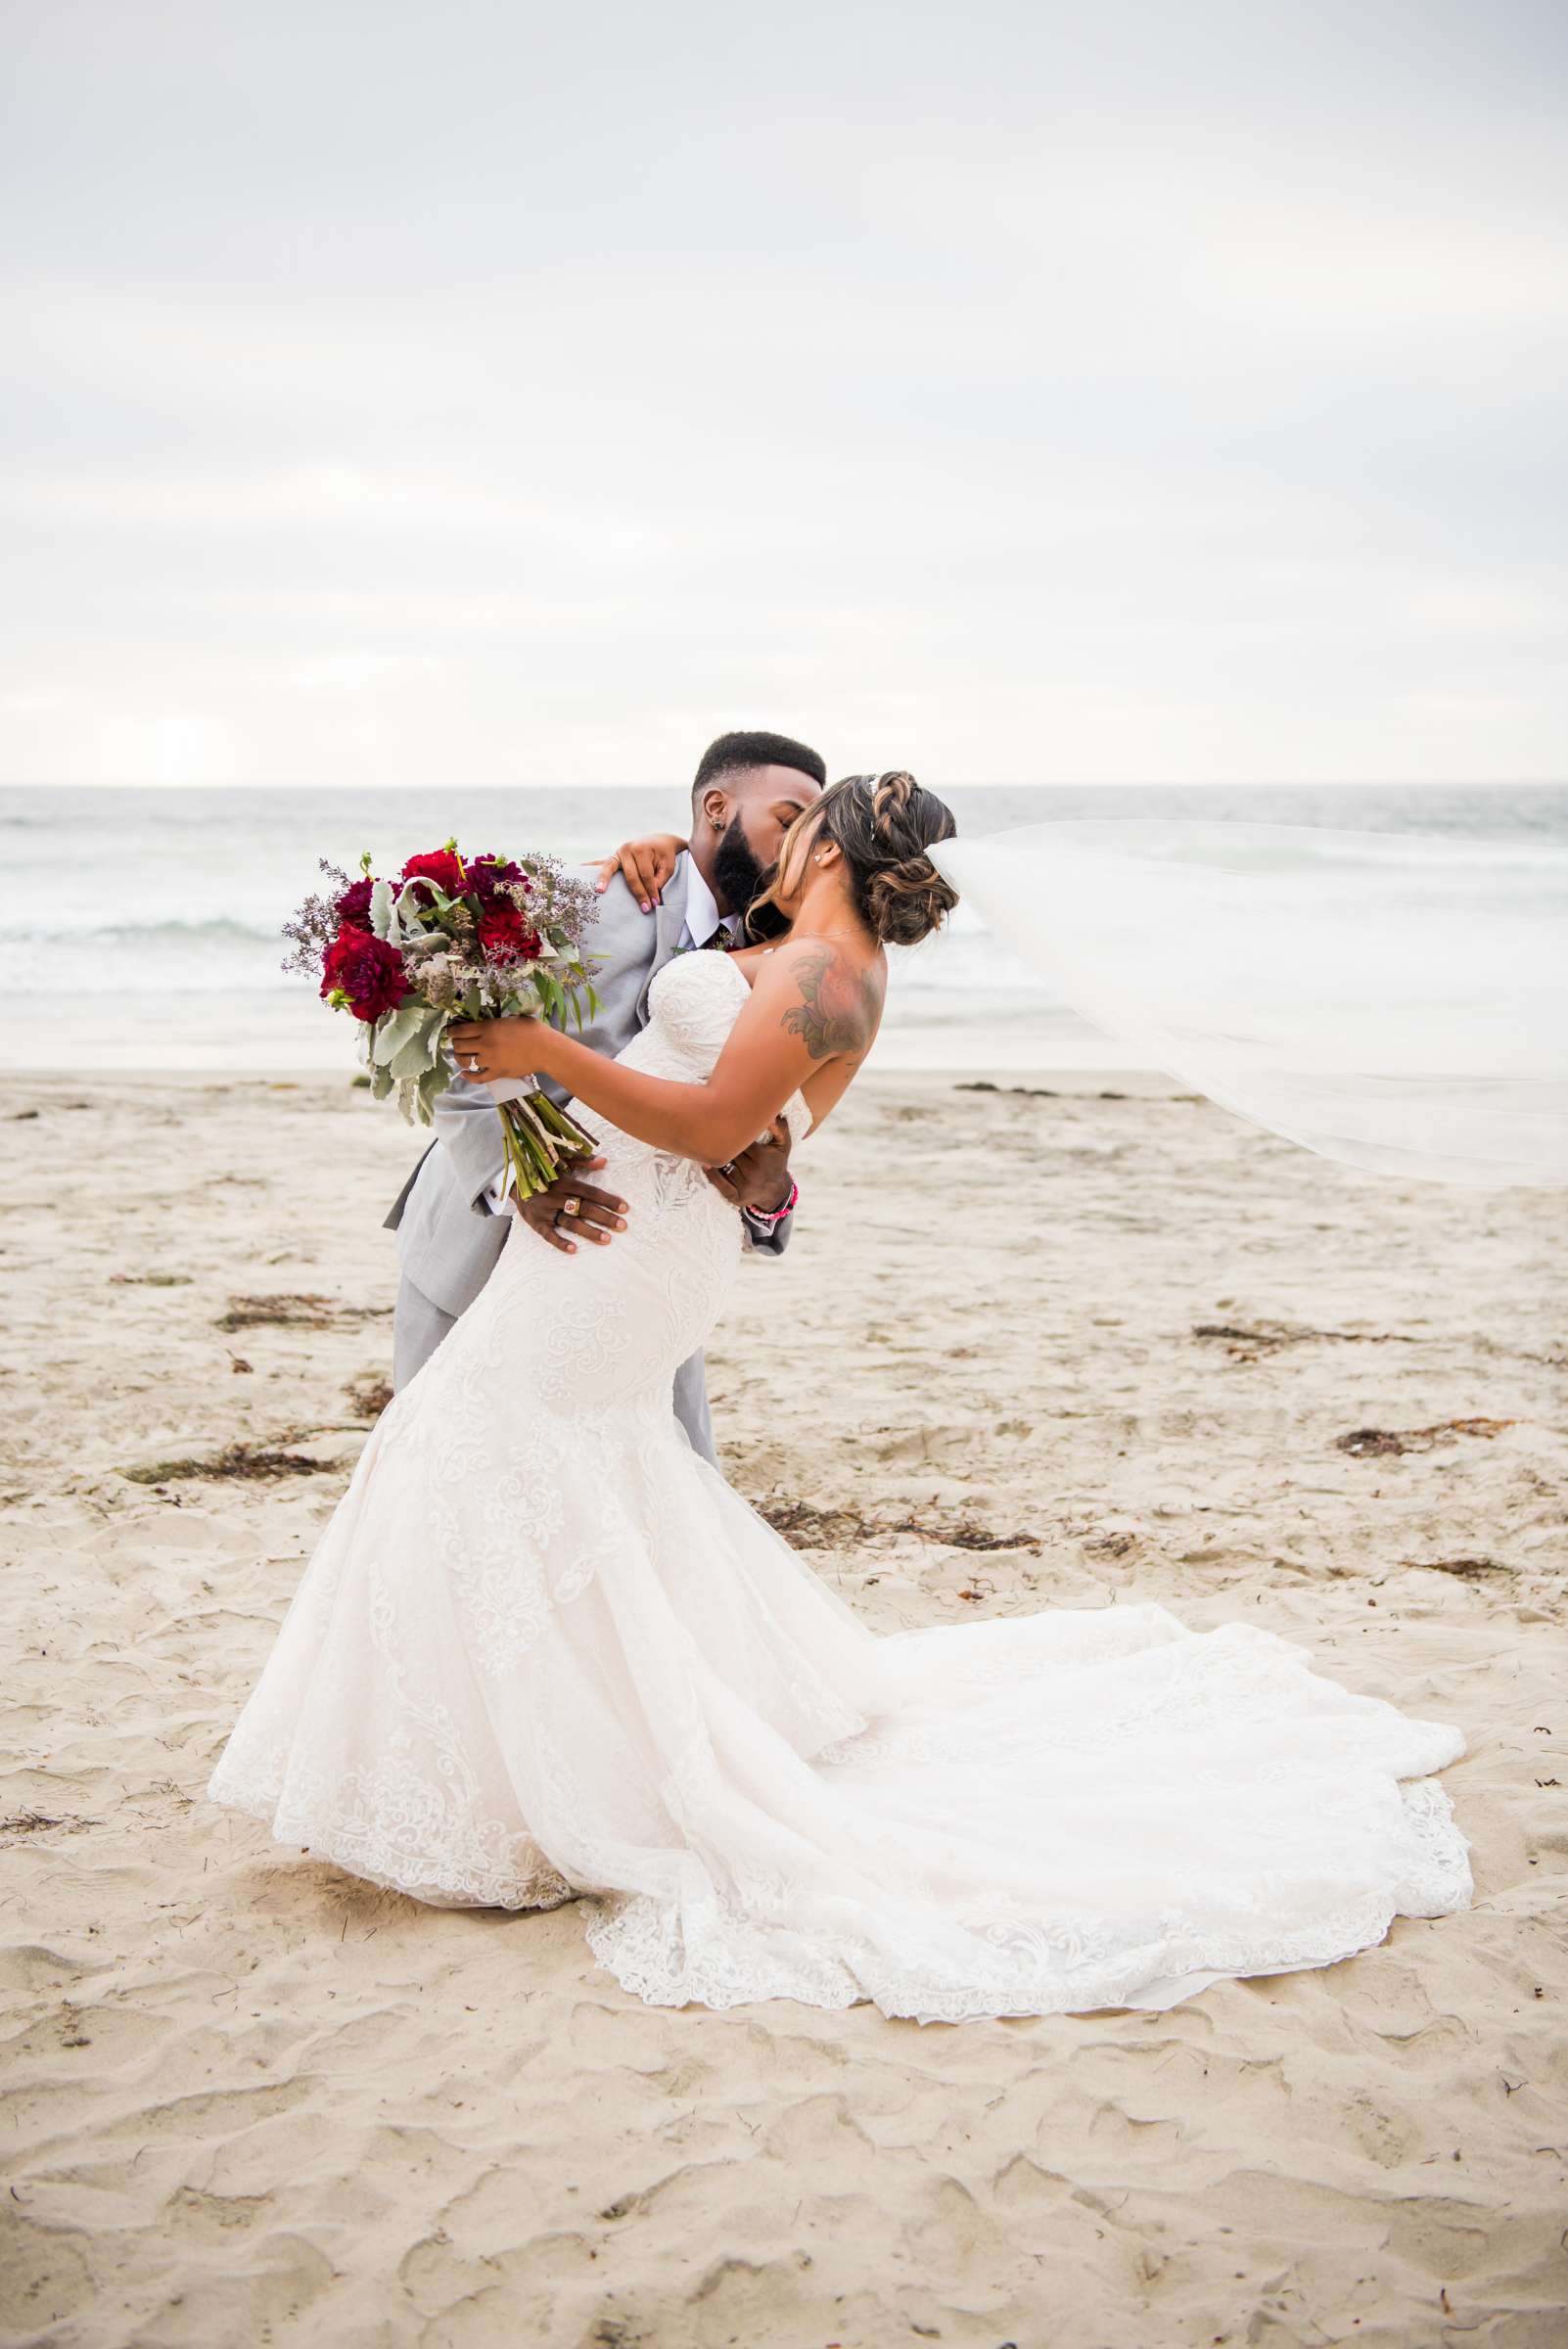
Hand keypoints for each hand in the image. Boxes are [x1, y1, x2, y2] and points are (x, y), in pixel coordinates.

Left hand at [448, 1016, 545, 1083]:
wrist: (546, 1049)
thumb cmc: (532, 1030)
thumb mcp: (512, 1018)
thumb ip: (495, 1021)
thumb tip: (485, 1023)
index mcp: (488, 1028)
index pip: (461, 1030)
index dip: (452, 1031)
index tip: (450, 1031)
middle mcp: (485, 1044)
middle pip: (459, 1046)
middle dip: (455, 1044)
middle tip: (456, 1043)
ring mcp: (490, 1060)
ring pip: (465, 1061)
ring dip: (459, 1058)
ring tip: (460, 1056)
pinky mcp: (497, 1072)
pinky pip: (478, 1078)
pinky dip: (469, 1076)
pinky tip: (464, 1073)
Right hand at [512, 1157, 627, 1254]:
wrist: (513, 1181)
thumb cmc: (542, 1171)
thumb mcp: (560, 1161)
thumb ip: (582, 1161)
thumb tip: (604, 1161)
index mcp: (562, 1181)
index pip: (589, 1192)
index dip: (607, 1199)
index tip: (624, 1207)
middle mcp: (554, 1196)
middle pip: (583, 1208)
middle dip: (604, 1217)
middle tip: (622, 1226)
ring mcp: (545, 1211)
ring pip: (570, 1222)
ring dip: (589, 1231)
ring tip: (607, 1239)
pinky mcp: (536, 1223)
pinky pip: (548, 1235)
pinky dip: (560, 1242)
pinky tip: (574, 1250)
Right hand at [590, 833, 686, 911]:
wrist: (659, 841)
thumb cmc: (665, 856)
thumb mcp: (668, 866)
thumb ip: (660, 879)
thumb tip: (651, 893)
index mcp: (641, 849)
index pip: (646, 875)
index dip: (651, 890)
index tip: (655, 904)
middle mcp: (627, 849)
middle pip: (631, 876)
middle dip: (638, 894)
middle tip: (645, 909)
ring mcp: (618, 853)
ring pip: (610, 868)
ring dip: (604, 880)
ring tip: (600, 891)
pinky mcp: (613, 858)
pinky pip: (601, 864)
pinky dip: (589, 866)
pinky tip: (577, 869)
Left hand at [704, 1116, 792, 1214]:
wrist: (777, 1191)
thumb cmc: (776, 1163)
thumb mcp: (783, 1145)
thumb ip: (780, 1128)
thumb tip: (771, 1116)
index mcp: (762, 1157)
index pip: (741, 1141)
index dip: (733, 1133)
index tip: (726, 1124)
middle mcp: (753, 1172)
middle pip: (730, 1152)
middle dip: (723, 1143)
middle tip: (711, 1132)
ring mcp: (744, 1185)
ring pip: (723, 1166)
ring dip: (715, 1156)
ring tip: (707, 1146)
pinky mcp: (736, 1197)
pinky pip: (720, 1184)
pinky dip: (711, 1174)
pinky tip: (705, 1165)